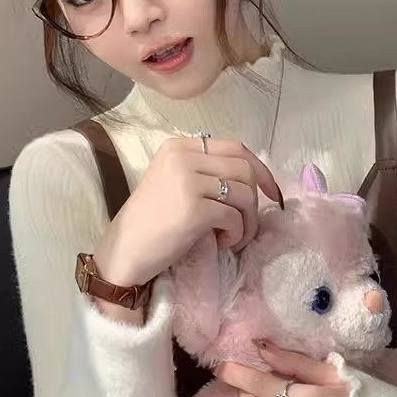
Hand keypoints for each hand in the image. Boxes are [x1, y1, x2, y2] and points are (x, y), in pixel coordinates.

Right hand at [93, 137, 282, 285]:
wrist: (125, 250)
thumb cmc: (152, 221)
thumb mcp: (174, 181)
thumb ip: (205, 171)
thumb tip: (254, 176)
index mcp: (179, 147)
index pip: (235, 147)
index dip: (260, 169)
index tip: (271, 193)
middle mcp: (183, 157)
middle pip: (245, 168)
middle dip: (255, 200)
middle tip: (246, 224)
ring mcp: (188, 181)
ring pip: (245, 193)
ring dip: (248, 221)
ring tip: (234, 237)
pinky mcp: (193, 208)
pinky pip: (234, 217)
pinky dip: (237, 234)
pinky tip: (222, 243)